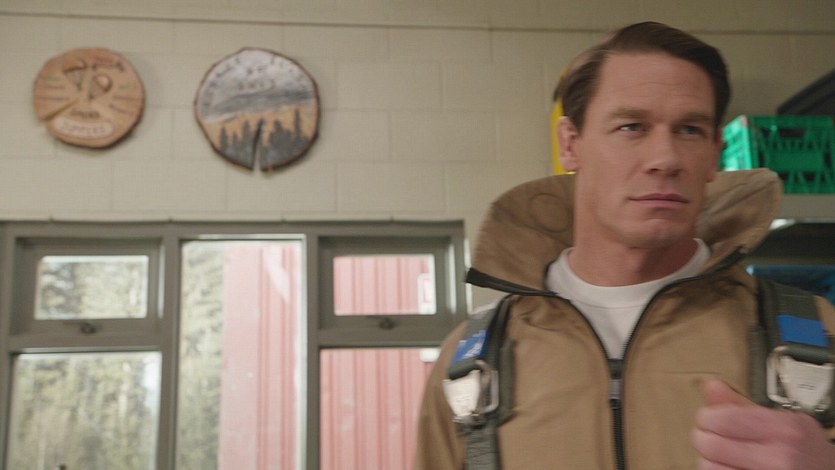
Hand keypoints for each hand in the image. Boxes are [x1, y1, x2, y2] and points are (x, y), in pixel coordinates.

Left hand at [691, 378, 834, 469]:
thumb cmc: (806, 450)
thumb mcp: (784, 421)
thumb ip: (742, 405)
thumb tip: (711, 386)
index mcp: (786, 430)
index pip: (724, 419)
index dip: (707, 417)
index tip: (708, 418)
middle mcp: (780, 458)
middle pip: (710, 444)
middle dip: (704, 438)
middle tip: (711, 437)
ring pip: (708, 467)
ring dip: (709, 460)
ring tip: (724, 456)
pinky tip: (730, 467)